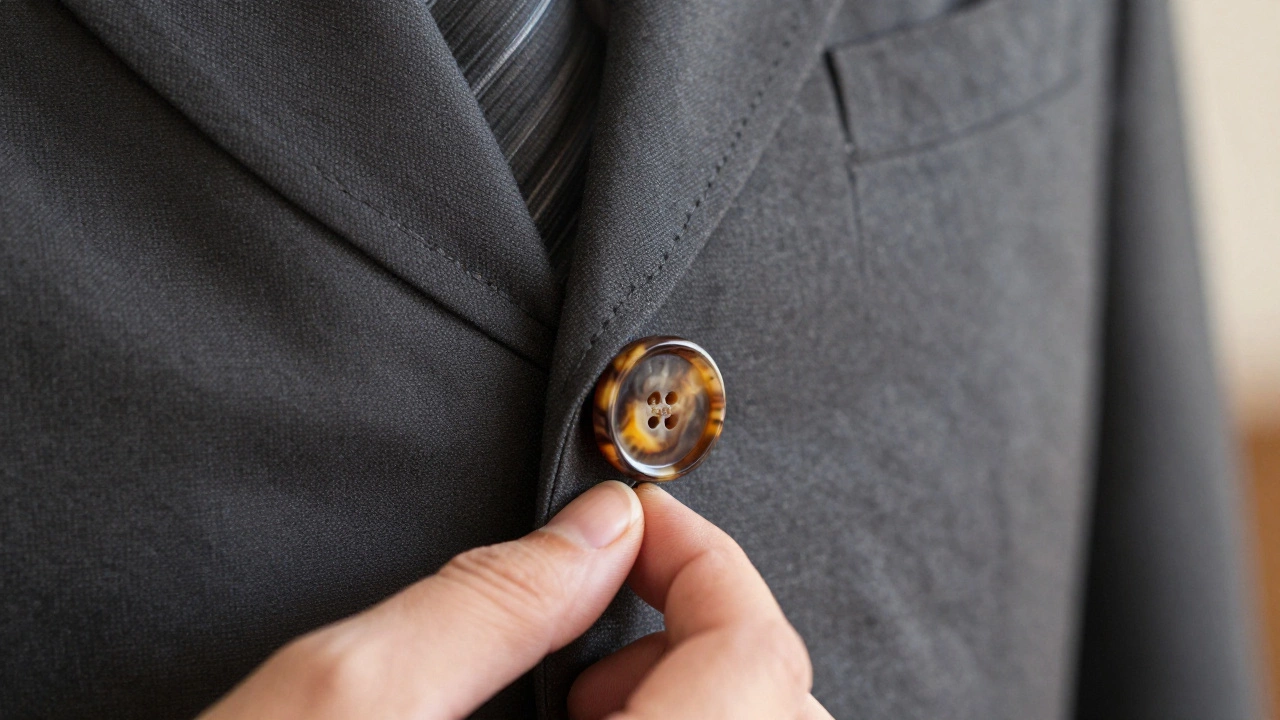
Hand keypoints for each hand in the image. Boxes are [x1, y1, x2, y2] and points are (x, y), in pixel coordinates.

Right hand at [199, 481, 830, 718]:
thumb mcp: (348, 701)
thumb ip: (493, 602)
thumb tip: (599, 530)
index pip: (755, 661)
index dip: (708, 562)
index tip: (642, 524)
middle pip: (781, 713)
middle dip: (705, 632)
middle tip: (603, 614)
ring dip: (699, 695)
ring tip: (583, 696)